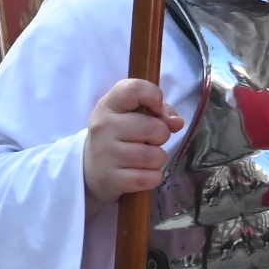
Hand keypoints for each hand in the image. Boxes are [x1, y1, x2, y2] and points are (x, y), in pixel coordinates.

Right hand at [82, 79, 184, 205]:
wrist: (91, 169)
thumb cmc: (119, 136)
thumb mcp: (131, 115)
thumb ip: (159, 111)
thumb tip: (177, 122)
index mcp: (108, 105)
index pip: (134, 89)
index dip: (154, 96)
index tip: (156, 109)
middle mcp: (104, 127)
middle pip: (154, 128)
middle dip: (161, 135)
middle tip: (150, 140)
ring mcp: (106, 154)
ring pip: (154, 156)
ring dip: (158, 159)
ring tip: (145, 158)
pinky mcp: (111, 179)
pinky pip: (150, 178)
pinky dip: (153, 177)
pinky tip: (141, 173)